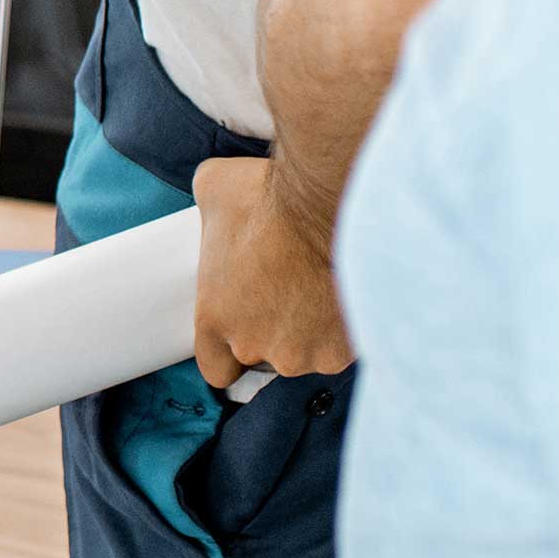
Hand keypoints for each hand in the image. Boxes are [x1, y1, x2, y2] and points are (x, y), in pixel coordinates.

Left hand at [189, 156, 354, 388]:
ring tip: (324, 286)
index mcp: (216, 319)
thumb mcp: (213, 190)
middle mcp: (256, 345)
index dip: (232, 351)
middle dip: (279, 328)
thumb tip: (214, 199)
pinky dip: (349, 325)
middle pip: (269, 355)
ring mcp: (303, 353)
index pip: (217, 368)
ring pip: (310, 353)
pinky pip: (346, 345)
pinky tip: (349, 293)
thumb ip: (209, 213)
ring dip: (316, 329)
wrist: (329, 205)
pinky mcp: (343, 350)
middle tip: (294, 287)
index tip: (249, 325)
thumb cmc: (267, 197)